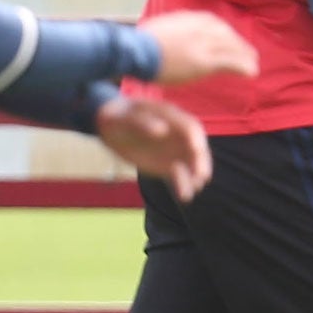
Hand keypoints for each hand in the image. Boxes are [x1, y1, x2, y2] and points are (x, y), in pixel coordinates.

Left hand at [95, 96, 212, 201]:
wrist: (111, 126)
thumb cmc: (120, 117)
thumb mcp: (126, 118)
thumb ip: (143, 122)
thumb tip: (162, 130)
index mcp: (171, 117)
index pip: (190, 126)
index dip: (196, 138)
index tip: (196, 150)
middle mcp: (178, 134)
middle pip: (196, 147)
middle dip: (201, 161)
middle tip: (201, 176)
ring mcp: (174, 150)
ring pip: (190, 163)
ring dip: (195, 175)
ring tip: (194, 188)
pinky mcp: (167, 165)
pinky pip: (178, 175)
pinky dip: (183, 184)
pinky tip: (185, 196)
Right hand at [140, 11, 258, 85]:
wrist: (135, 51)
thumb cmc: (138, 44)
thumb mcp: (157, 29)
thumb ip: (170, 30)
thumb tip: (168, 35)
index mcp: (188, 18)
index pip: (214, 23)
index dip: (225, 33)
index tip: (231, 39)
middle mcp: (200, 28)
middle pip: (226, 34)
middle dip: (239, 44)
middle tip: (250, 53)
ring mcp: (203, 44)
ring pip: (232, 48)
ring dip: (245, 56)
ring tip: (254, 64)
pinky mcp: (204, 62)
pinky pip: (230, 63)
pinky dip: (243, 67)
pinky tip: (252, 73)